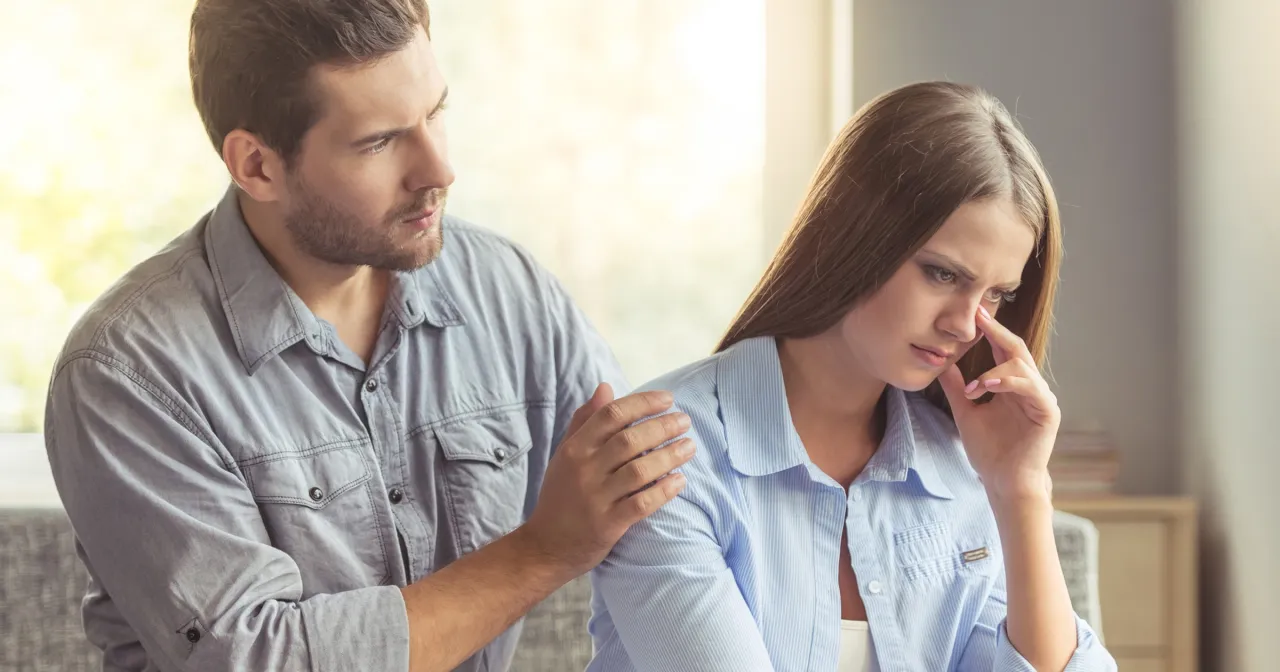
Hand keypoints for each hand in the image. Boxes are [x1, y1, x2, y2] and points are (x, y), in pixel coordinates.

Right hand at [520, 383, 694, 573]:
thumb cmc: (560, 496)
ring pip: (639, 470)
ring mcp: (596, 498)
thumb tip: (605, 387)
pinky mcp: (608, 524)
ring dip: (669, 456)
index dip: (643, 403)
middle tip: (685, 421)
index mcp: (575, 449)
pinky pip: (641, 503)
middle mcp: (584, 469)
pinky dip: (663, 491)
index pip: (612, 415)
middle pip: (630, 439)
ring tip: (689, 447)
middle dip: (663, 426)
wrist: (544, 547)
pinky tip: (680, 481)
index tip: (668, 399)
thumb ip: (585, 421)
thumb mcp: (565, 455)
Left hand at [938, 305, 1059, 501]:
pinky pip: (1031, 388)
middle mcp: (1029, 387)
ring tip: (975, 385)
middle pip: (1017, 349)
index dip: (990, 331)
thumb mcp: (966, 412)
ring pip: (1023, 366)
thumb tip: (942, 363)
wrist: (1003, 482)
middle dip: (997, 331)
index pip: (1002, 350)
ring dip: (996, 369)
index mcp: (1012, 385)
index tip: (974, 312)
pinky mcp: (1048, 412)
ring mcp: (1040, 398)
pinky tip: (988, 386)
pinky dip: (1009, 383)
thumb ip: (957, 388)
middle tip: (979, 315)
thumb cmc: (989, 451)